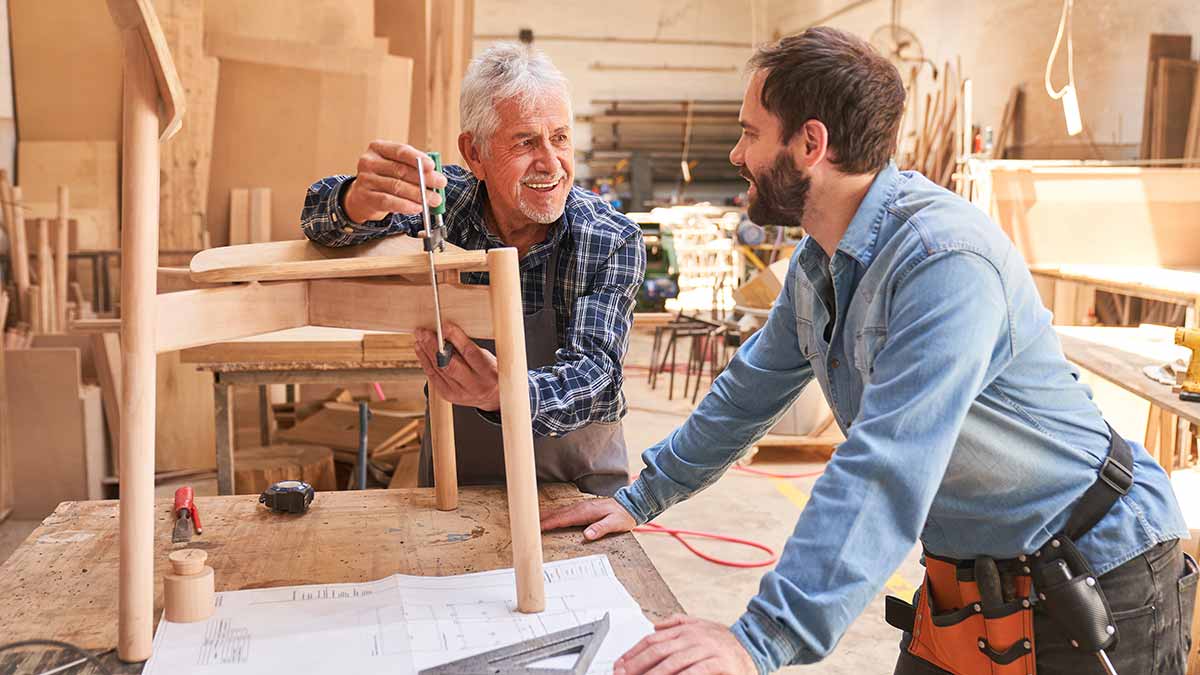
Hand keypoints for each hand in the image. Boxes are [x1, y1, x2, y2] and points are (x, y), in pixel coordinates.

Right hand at [342, 140, 447, 222]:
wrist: (362, 196)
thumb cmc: (385, 178)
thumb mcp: (396, 166)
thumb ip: (413, 167)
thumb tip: (436, 177)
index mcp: (378, 148)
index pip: (400, 151)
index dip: (417, 158)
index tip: (433, 166)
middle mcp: (369, 161)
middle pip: (400, 170)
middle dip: (424, 178)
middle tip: (440, 183)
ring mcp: (365, 179)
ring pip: (396, 186)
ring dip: (419, 194)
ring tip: (434, 199)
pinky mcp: (365, 197)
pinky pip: (388, 201)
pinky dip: (405, 205)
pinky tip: (418, 208)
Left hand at [415, 322, 499, 410]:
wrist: (491, 396)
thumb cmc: (489, 370)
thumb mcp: (487, 357)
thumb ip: (469, 347)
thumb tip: (446, 331)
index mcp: (489, 372)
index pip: (470, 353)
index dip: (456, 337)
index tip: (444, 325)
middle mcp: (474, 385)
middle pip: (449, 363)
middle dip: (433, 345)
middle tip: (423, 332)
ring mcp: (460, 393)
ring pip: (439, 370)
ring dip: (426, 351)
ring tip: (420, 338)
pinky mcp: (449, 395)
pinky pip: (433, 377)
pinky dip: (425, 362)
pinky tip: (421, 350)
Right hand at [539, 497, 635, 540]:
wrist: (630, 506)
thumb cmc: (622, 516)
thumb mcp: (614, 524)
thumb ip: (600, 528)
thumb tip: (586, 535)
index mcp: (585, 512)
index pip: (563, 519)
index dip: (549, 523)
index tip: (537, 528)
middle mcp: (580, 508)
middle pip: (557, 514)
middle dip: (542, 518)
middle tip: (527, 524)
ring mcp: (580, 507)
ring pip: (559, 512)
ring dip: (546, 516)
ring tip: (533, 520)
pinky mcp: (582, 508)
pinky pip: (564, 511)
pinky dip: (554, 514)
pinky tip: (550, 517)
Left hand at [614, 616, 756, 674]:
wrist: (754, 646)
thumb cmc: (724, 641)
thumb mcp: (700, 625)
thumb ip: (677, 623)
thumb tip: (654, 625)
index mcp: (685, 628)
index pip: (652, 639)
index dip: (633, 653)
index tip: (620, 665)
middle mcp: (693, 637)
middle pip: (657, 651)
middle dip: (636, 665)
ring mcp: (705, 649)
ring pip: (672, 663)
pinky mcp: (717, 664)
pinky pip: (693, 673)